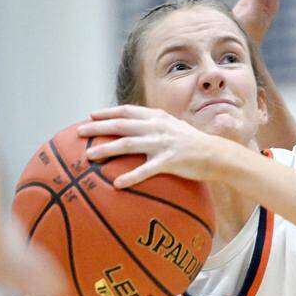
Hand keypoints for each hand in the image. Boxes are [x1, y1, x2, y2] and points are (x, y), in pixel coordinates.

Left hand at [78, 105, 228, 187]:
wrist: (217, 154)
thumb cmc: (194, 144)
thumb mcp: (174, 127)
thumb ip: (156, 125)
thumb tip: (138, 129)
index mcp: (157, 117)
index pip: (127, 111)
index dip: (107, 112)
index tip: (90, 115)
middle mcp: (157, 127)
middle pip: (121, 125)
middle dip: (97, 127)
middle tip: (79, 131)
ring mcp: (162, 143)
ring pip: (127, 144)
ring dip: (106, 149)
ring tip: (89, 156)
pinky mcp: (169, 161)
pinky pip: (145, 170)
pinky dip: (130, 177)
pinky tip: (116, 185)